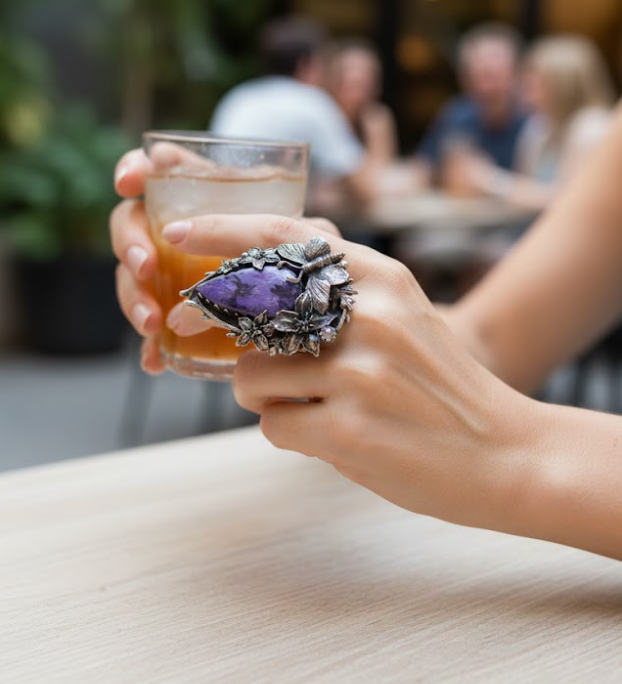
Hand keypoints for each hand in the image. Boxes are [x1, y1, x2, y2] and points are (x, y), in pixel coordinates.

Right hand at [110, 149, 339, 372]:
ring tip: (152, 322)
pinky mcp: (174, 317)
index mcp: (205, 197)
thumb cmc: (309, 264)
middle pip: (132, 222)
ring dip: (133, 296)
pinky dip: (150, 346)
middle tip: (146, 267)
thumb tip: (289, 231)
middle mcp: (177, 230)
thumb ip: (290, 231)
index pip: (159, 169)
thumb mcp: (305, 240)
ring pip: (133, 276)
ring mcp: (170, 274)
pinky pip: (151, 330)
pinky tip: (154, 360)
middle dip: (130, 241)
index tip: (127, 184)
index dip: (136, 169)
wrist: (314, 320)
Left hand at [162, 212, 537, 534]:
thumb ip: (342, 286)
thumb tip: (259, 266)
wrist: (504, 453)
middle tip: (197, 332)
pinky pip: (273, 427)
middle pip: (250, 308)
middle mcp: (368, 316)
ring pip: (251, 376)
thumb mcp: (403, 312)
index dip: (222, 230)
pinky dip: (289, 433)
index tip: (178, 233)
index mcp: (381, 277)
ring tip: (309, 405)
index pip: (284, 237)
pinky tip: (329, 437)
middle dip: (217, 324)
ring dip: (264, 395)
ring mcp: (358, 374)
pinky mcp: (349, 432)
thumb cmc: (439, 384)